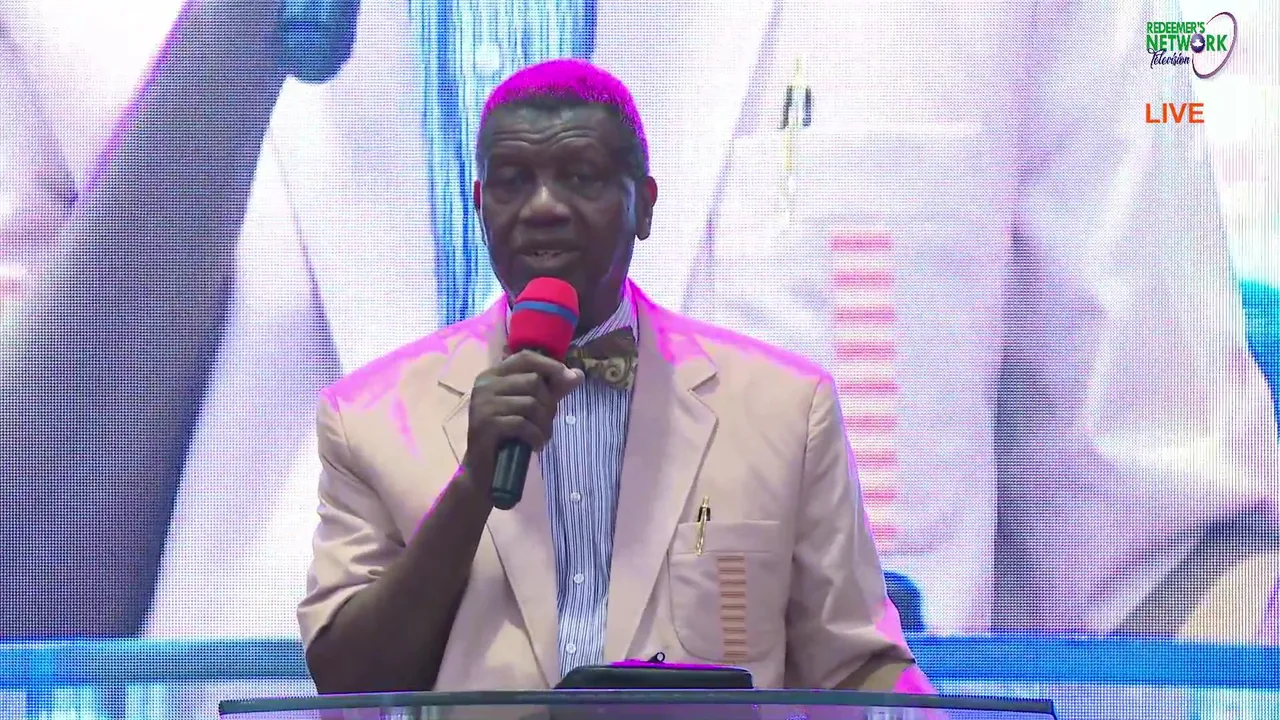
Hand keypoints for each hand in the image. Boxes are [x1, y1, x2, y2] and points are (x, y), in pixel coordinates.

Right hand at [463, 351, 583, 483]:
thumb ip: (553, 390)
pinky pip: (522, 424)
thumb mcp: (532, 408)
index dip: (550, 365)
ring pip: (531, 403)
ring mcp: (483, 404)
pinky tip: (535, 446)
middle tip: (546, 423)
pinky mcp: (485, 424)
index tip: (569, 379)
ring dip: (544, 424)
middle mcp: (485, 385)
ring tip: (541, 437)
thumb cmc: (508, 435)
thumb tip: (578, 375)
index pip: (525, 358)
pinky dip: (535, 436)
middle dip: (549, 404)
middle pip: (533, 381)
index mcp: (493, 375)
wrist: (484, 469)